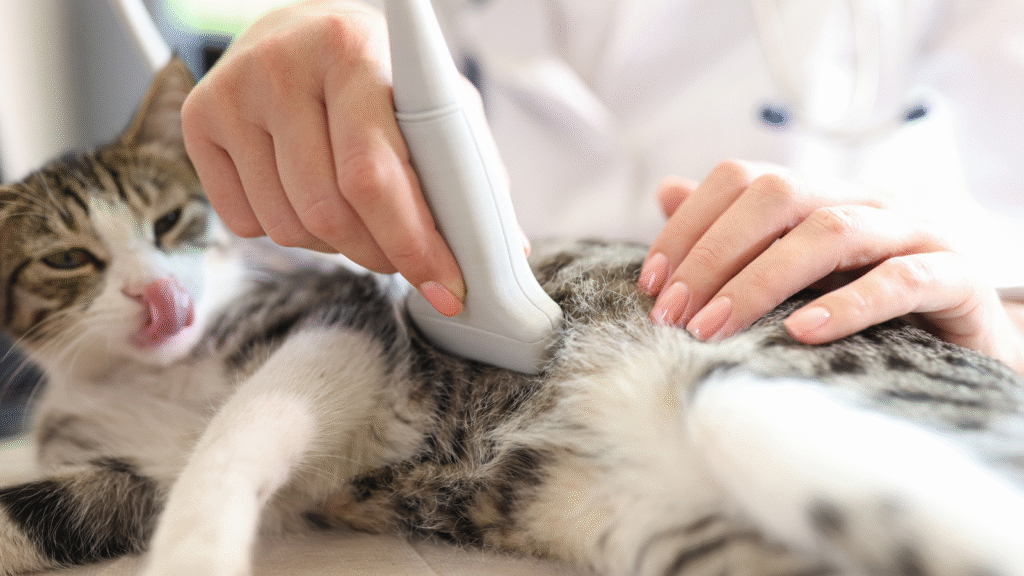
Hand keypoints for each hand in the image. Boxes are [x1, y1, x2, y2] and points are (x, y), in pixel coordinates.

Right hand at [181, 0, 464, 314]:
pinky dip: (289, 233)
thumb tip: (504, 252)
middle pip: (328, 211)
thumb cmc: (380, 77)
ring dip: (336, 247)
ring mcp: (232, 93)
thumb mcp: (435, 103)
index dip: (412, 243)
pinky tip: (308, 197)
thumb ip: (467, 171)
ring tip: (358, 216)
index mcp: (354, 51)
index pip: (373, 173)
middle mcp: (283, 65)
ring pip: (288, 226)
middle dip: (380, 255)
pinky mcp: (198, 120)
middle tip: (405, 260)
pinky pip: (246, 223)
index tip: (447, 287)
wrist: (300, 32)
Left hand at [639, 160, 1023, 371]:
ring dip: (762, 280)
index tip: (651, 283)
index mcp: (819, 196)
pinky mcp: (955, 278)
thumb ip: (732, 232)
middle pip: (779, 195)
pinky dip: (847, 304)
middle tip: (673, 315)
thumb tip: (666, 191)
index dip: (688, 225)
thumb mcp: (792, 270)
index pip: (741, 179)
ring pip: (832, 231)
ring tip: (715, 328)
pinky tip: (800, 332)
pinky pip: (900, 279)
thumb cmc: (866, 306)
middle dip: (713, 255)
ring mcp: (913, 234)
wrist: (966, 345)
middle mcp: (863, 201)